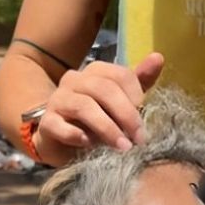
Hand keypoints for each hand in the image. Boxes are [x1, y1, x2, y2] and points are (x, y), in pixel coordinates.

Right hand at [33, 52, 163, 163]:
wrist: (63, 143)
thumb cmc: (97, 121)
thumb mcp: (122, 101)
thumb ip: (139, 82)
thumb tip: (158, 57)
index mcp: (95, 72)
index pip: (119, 74)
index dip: (135, 94)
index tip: (145, 114)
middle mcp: (74, 80)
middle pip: (103, 89)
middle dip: (125, 114)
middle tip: (139, 138)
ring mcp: (58, 100)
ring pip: (84, 106)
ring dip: (107, 128)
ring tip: (123, 147)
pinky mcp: (46, 122)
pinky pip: (59, 126)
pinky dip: (76, 136)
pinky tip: (90, 145)